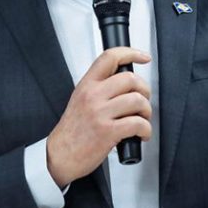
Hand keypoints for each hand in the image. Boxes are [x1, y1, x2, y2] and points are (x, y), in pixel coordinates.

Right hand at [47, 47, 151, 187]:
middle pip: (130, 79)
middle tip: (143, 101)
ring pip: (137, 100)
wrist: (61, 155)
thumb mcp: (80, 99)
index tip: (143, 57)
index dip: (131, 52)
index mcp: (86, 84)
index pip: (109, 57)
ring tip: (142, 120)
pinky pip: (138, 123)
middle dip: (145, 90)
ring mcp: (100, 113)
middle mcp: (93, 95)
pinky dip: (146, 129)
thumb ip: (99, 88)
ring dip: (146, 111)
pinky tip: (141, 134)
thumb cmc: (73, 130)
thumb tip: (126, 83)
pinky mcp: (108, 132)